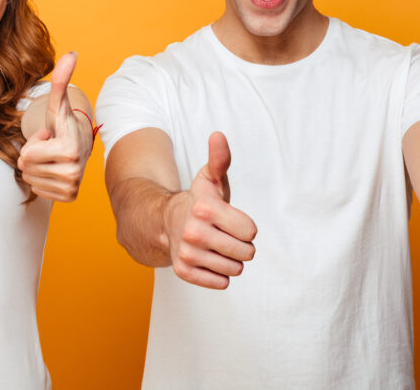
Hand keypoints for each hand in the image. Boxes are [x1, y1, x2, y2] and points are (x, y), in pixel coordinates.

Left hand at [17, 52, 91, 201]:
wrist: (81, 144)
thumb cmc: (64, 124)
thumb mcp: (57, 104)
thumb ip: (61, 80)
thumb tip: (71, 54)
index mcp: (69, 149)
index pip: (25, 155)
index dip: (33, 142)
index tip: (50, 136)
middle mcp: (74, 172)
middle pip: (25, 168)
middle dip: (33, 155)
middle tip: (50, 147)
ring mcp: (72, 186)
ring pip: (30, 179)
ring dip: (37, 167)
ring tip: (53, 156)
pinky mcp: (69, 197)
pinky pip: (37, 190)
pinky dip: (42, 179)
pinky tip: (55, 169)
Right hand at [164, 132, 256, 288]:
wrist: (168, 222)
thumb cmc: (200, 201)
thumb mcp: (211, 178)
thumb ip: (220, 159)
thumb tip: (218, 136)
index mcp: (205, 208)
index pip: (251, 232)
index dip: (246, 227)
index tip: (232, 220)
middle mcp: (193, 231)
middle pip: (246, 253)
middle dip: (241, 246)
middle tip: (226, 235)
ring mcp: (187, 253)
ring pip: (234, 270)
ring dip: (231, 261)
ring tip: (217, 247)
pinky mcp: (183, 271)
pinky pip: (220, 283)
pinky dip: (219, 275)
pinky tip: (209, 259)